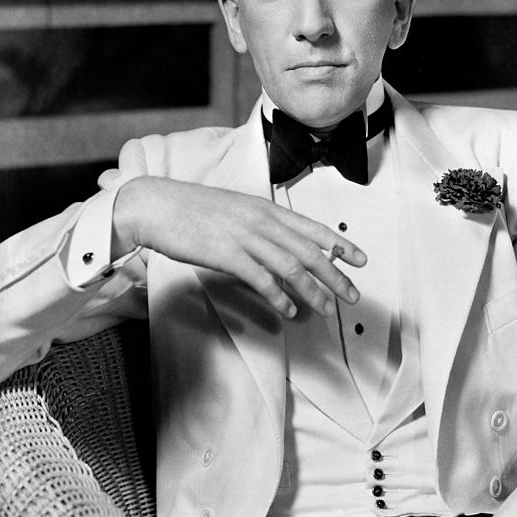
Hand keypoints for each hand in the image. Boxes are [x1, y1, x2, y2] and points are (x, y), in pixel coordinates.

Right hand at [112, 176, 365, 317]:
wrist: (155, 205)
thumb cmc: (192, 210)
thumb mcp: (235, 210)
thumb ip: (259, 225)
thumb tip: (279, 244)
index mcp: (265, 208)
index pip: (313, 228)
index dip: (341, 245)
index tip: (361, 260)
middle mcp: (262, 221)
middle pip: (310, 251)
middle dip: (336, 275)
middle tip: (353, 296)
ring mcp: (245, 237)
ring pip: (292, 266)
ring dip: (313, 291)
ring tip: (326, 310)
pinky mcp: (227, 254)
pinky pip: (262, 279)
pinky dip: (278, 296)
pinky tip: (289, 310)